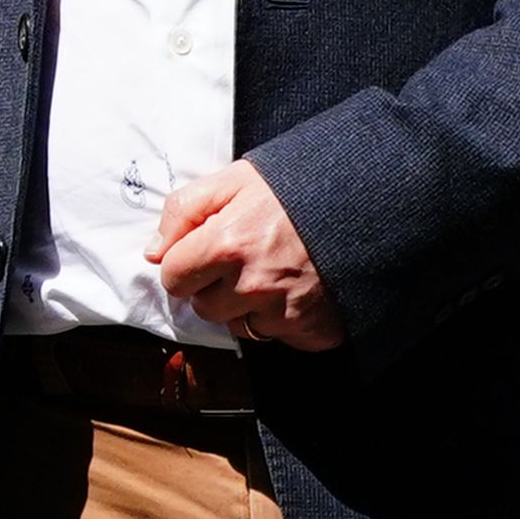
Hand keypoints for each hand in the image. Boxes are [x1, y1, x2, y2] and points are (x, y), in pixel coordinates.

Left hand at [148, 159, 344, 350]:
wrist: (366, 202)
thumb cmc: (296, 188)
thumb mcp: (234, 180)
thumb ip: (183, 211)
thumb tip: (153, 253)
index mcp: (226, 244)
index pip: (173, 277)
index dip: (185, 264)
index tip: (204, 253)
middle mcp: (253, 284)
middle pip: (204, 308)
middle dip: (214, 287)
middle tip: (243, 260)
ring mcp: (285, 312)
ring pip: (240, 327)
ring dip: (248, 307)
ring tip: (273, 271)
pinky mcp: (313, 330)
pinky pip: (279, 338)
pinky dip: (284, 320)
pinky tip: (297, 289)